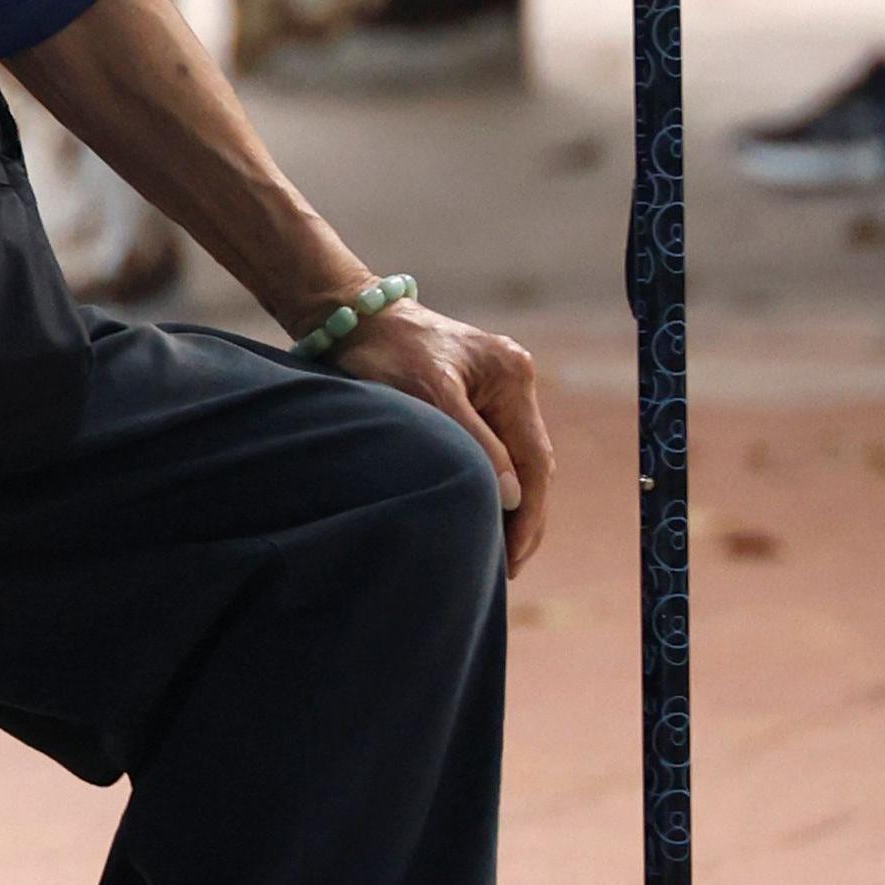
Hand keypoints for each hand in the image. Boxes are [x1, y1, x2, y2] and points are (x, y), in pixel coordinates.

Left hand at [327, 297, 553, 571]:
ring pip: (516, 461)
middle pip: (533, 464)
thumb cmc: (383, 350)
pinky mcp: (475, 397)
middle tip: (507, 568)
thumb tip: (512, 497)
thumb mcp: (428, 395)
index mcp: (511, 376)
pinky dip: (492, 486)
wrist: (350, 317)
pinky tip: (482, 517)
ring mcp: (496, 389)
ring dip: (511, 507)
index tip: (513, 557)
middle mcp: (513, 381)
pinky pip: (496, 450)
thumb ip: (475, 443)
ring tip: (498, 554)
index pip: (535, 460)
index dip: (529, 513)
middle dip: (524, 518)